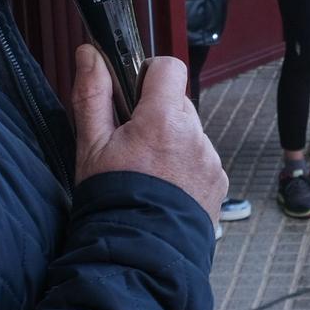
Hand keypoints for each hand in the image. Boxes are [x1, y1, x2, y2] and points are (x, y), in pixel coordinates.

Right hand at [69, 46, 226, 226]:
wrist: (139, 256)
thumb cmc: (112, 201)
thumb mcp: (91, 146)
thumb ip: (92, 94)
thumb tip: (90, 53)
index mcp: (162, 119)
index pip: (168, 66)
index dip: (148, 73)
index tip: (133, 93)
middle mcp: (194, 134)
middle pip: (177, 102)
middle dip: (155, 114)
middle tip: (131, 144)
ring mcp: (210, 159)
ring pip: (189, 131)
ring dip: (171, 141)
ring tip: (147, 173)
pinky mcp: (219, 180)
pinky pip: (201, 157)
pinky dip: (184, 165)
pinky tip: (164, 188)